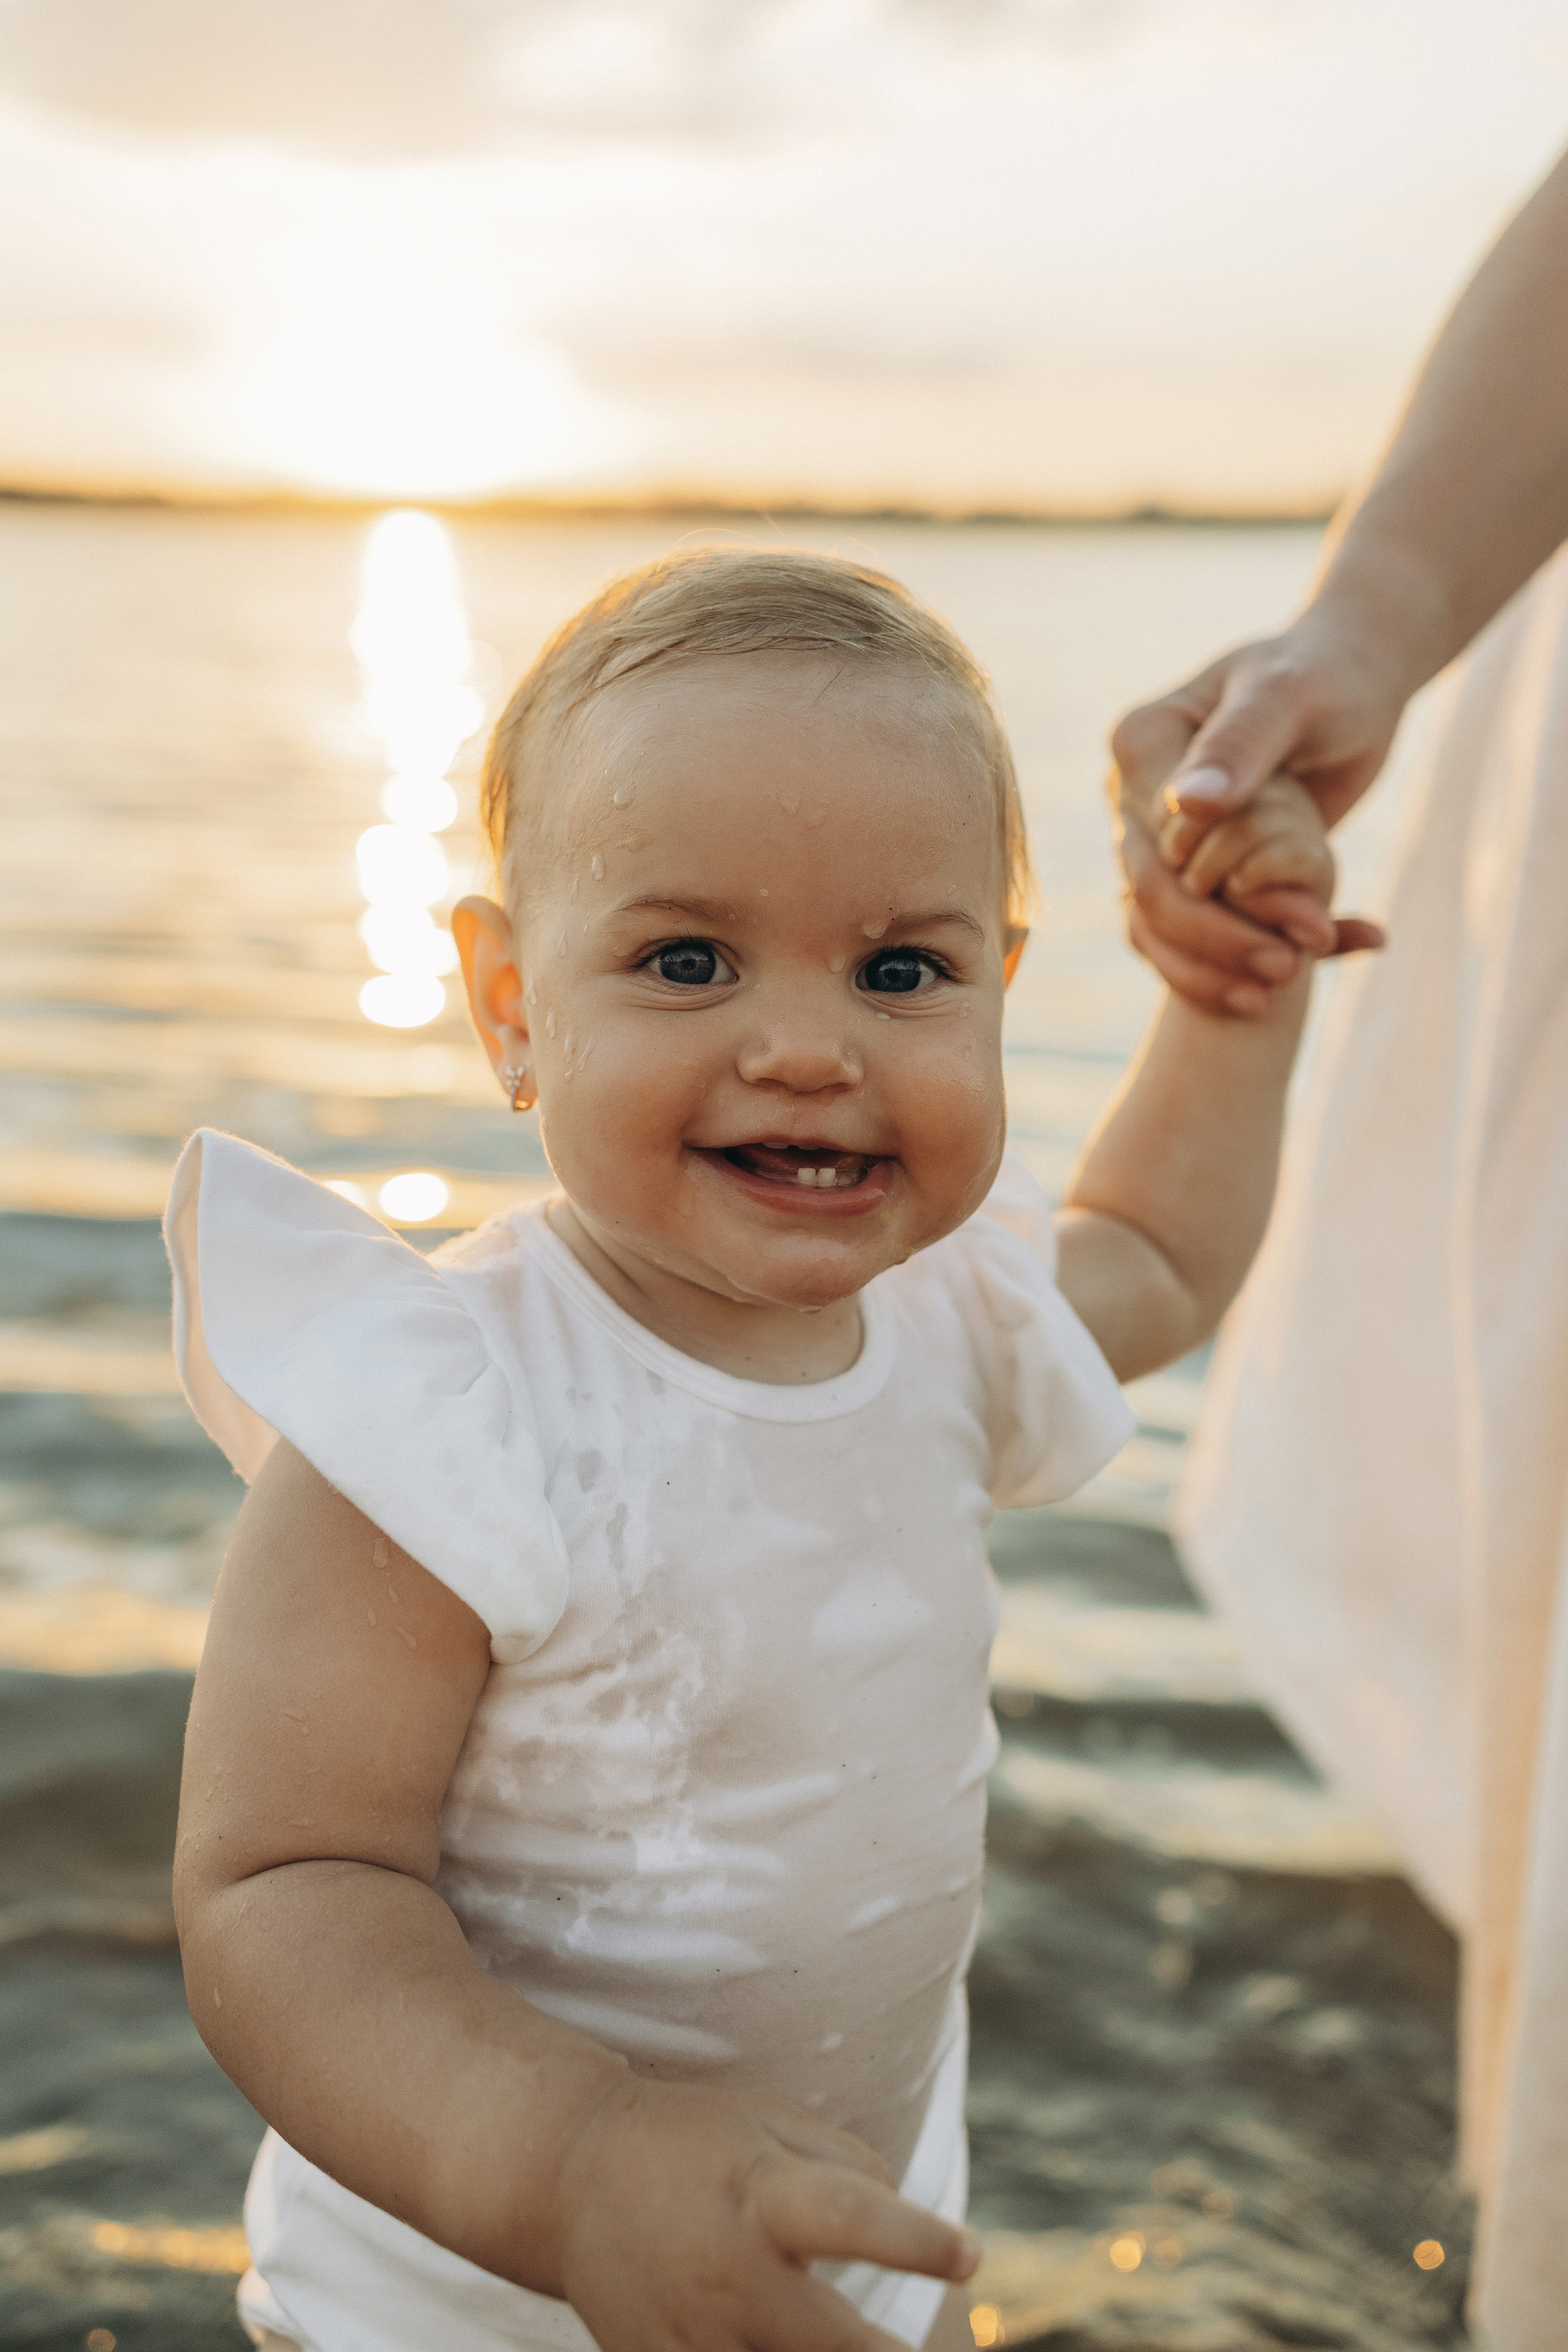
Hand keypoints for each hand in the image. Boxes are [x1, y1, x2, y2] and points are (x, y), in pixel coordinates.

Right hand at [552, 2075, 979, 2351]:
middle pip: (837, 2349)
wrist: (569, 2175)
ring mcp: (694, 2340)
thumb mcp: (772, 2122)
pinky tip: (787, 2350)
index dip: (914, 2240)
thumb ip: (851, 2169)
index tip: (971, 2255)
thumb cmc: (694, 2141)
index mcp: (761, 2195)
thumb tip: (913, 2233)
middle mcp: (731, 2276)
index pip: (847, 2216)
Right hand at [1110, 607, 1400, 1011]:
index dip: (1215, 904)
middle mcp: (1133, 796)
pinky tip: (1315, 970)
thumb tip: (1189, 810)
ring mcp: (1156, 838)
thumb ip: (1240, 747)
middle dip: (1221, 944)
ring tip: (1293, 984)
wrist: (1354, 682)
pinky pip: (1194, 936)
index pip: (1155, 850)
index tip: (1301, 930)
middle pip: (1153, 899)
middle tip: (1293, 970)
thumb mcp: (1289, 697)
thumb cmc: (1325, 674)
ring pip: (1160, 930)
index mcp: (1141, 746)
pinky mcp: (1192, 869)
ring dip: (1222, 967)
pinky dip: (1245, 961)